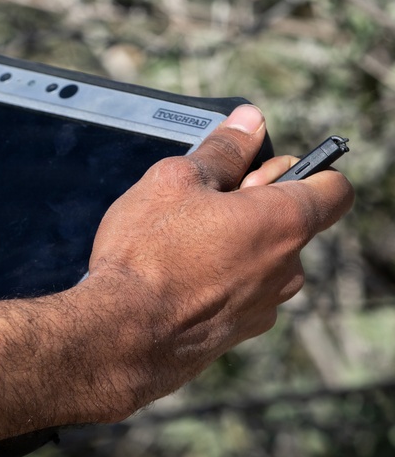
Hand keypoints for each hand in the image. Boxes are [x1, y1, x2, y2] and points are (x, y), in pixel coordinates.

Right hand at [0, 105, 353, 456]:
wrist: (121, 334)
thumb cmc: (147, 255)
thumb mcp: (176, 180)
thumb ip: (222, 150)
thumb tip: (249, 122)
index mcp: (285, 222)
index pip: (334, 187)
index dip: (302, 170)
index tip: (259, 171)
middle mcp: (288, 268)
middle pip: (291, 223)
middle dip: (253, 206)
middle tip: (200, 205)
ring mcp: (265, 306)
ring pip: (262, 260)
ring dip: (233, 244)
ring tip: (179, 244)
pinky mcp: (238, 333)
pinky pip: (239, 292)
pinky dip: (217, 279)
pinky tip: (174, 277)